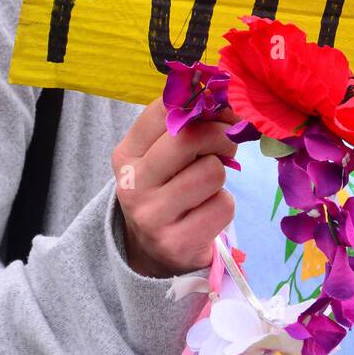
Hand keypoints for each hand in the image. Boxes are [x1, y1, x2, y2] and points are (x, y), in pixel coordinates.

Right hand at [112, 98, 237, 278]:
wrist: (154, 253)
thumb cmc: (167, 190)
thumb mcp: (162, 157)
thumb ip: (184, 126)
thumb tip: (227, 100)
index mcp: (126, 155)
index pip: (164, 110)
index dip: (201, 103)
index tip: (220, 110)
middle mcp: (132, 185)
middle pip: (189, 137)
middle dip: (220, 136)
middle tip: (226, 145)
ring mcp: (152, 217)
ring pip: (212, 171)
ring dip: (221, 176)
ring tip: (209, 185)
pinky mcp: (178, 243)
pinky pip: (223, 205)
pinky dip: (224, 205)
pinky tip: (207, 213)